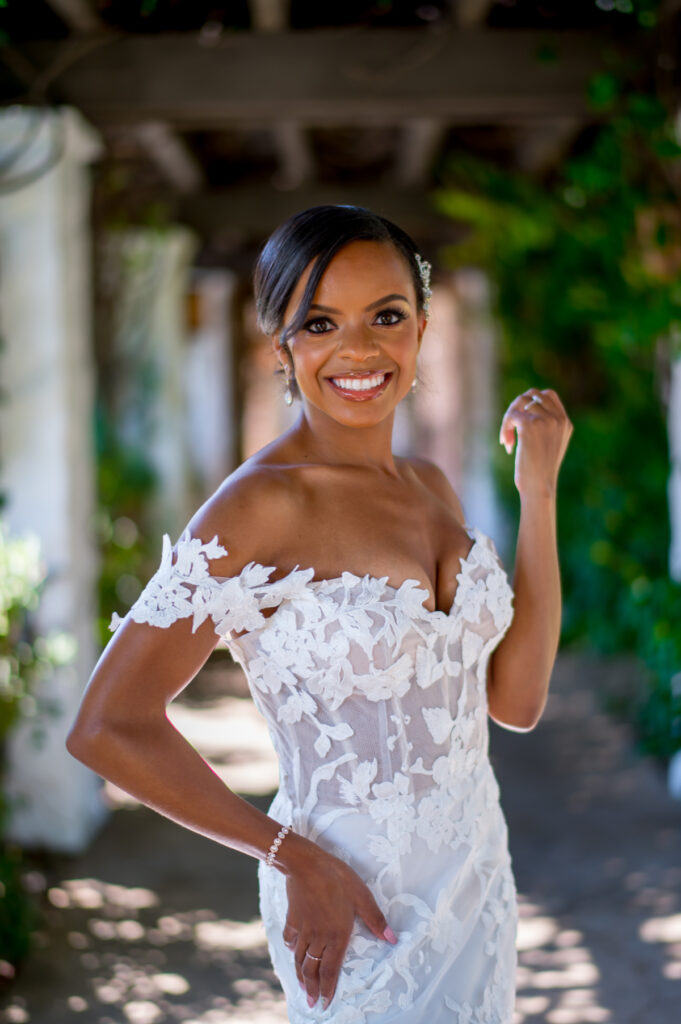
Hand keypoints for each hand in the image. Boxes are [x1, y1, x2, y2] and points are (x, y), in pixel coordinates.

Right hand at [281, 846, 396, 1010]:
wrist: (306, 865)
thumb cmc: (338, 878)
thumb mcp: (362, 896)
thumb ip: (375, 919)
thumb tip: (392, 939)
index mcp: (336, 936)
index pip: (331, 970)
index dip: (329, 989)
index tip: (326, 1004)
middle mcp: (318, 938)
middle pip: (312, 970)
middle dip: (313, 989)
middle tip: (312, 1004)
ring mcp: (303, 929)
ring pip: (300, 959)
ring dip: (301, 976)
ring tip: (302, 987)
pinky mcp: (293, 919)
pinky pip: (290, 940)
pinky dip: (291, 950)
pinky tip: (292, 952)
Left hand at [499, 388, 572, 497]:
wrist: (540, 487)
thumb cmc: (540, 471)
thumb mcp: (549, 446)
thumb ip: (545, 426)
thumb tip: (524, 409)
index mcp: (565, 422)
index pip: (548, 395)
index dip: (530, 402)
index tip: (521, 420)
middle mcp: (558, 418)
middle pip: (531, 395)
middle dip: (516, 408)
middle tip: (511, 428)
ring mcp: (545, 420)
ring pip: (518, 404)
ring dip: (508, 420)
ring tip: (508, 440)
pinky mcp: (530, 425)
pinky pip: (511, 415)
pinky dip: (505, 428)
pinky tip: (508, 445)